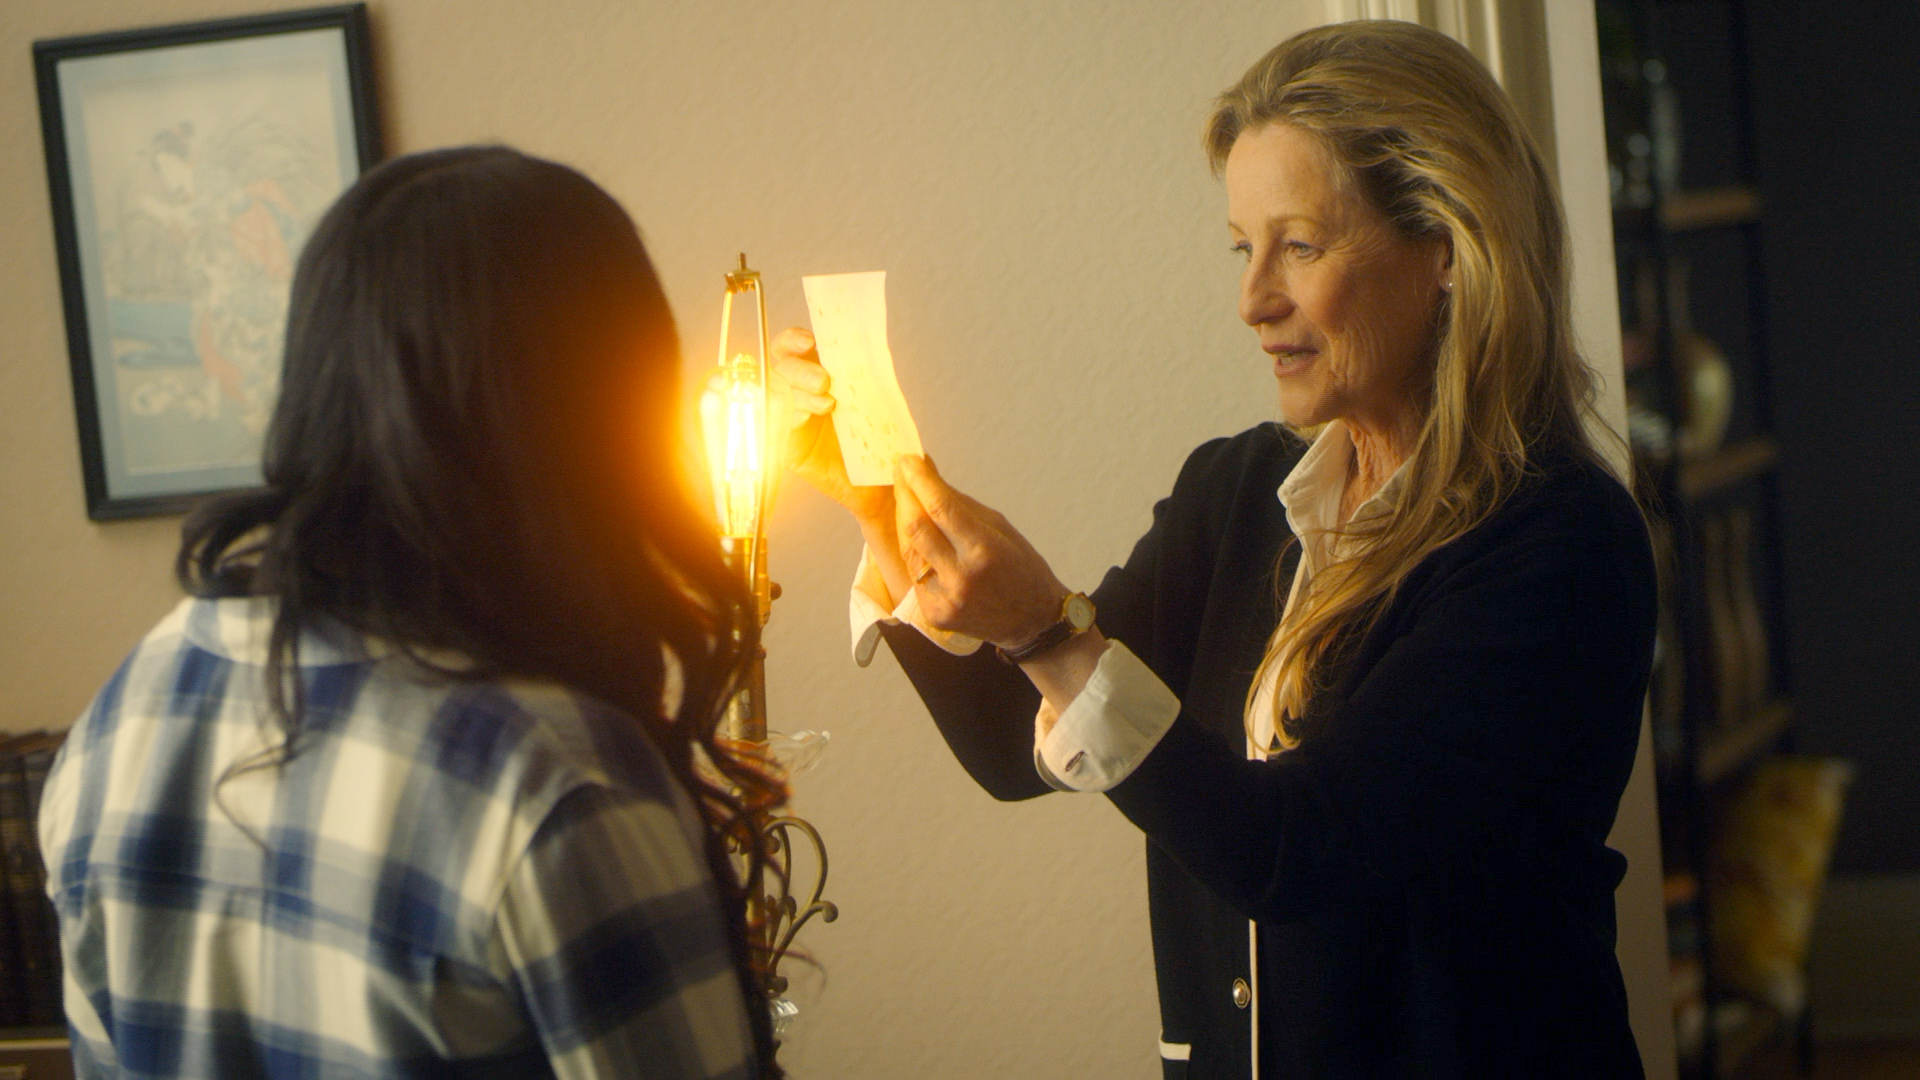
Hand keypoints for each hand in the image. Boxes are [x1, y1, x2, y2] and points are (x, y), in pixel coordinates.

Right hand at [769, 328, 892, 527]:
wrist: (881, 480)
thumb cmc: (876, 436)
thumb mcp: (871, 399)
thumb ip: (859, 375)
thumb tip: (862, 347)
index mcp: (813, 373)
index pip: (790, 349)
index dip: (792, 340)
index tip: (809, 341)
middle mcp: (796, 392)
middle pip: (779, 370)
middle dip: (800, 372)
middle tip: (824, 382)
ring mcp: (788, 419)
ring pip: (775, 396)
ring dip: (798, 396)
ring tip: (827, 405)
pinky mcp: (785, 446)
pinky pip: (772, 428)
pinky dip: (786, 420)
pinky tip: (803, 420)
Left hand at [893, 455, 1067, 648]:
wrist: (1032, 622)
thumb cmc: (1021, 569)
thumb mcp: (1000, 528)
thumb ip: (961, 504)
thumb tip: (929, 474)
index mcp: (984, 552)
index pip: (940, 507)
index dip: (919, 479)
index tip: (908, 461)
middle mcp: (961, 578)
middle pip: (915, 528)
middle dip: (904, 495)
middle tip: (902, 474)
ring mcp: (945, 600)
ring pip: (908, 550)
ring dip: (905, 522)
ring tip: (909, 502)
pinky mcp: (934, 614)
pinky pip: (915, 574)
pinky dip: (915, 552)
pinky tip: (920, 538)